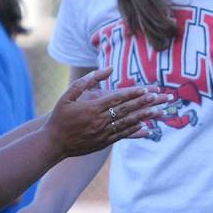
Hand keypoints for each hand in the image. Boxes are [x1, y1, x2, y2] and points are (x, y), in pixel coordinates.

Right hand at [44, 67, 163, 157]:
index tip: (146, 89)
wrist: (53, 143)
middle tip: (159, 98)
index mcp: (92, 108)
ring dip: (144, 117)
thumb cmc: (60, 116)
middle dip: (144, 103)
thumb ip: (87, 80)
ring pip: (128, 123)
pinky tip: (145, 127)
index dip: (132, 93)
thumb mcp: (68, 94)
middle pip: (126, 110)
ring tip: (159, 111)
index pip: (117, 98)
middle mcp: (100, 121)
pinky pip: (122, 135)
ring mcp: (103, 133)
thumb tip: (108, 69)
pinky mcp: (103, 142)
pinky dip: (135, 131)